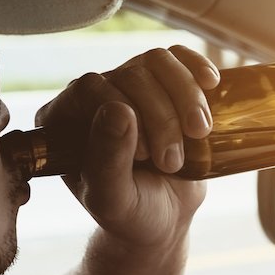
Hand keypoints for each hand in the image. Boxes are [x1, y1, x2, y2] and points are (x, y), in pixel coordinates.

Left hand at [35, 46, 220, 246]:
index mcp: (63, 120)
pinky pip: (179, 57)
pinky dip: (197, 66)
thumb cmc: (132, 213)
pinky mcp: (165, 86)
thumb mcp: (114, 199)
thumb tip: (117, 108)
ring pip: (158, 61)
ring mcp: (131, 87)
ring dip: (186, 96)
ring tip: (199, 133)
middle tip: (173, 161)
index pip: (91, 88)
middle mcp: (93, 97)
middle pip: (131, 74)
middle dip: (163, 117)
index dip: (127, 115)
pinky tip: (211, 84)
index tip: (145, 155)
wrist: (165, 218)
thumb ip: (107, 160)